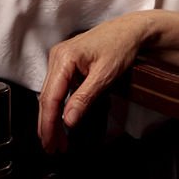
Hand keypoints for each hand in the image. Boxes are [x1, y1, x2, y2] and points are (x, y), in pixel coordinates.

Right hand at [38, 14, 147, 152]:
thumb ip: (84, 98)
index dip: (49, 123)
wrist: (131, 30)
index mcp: (65, 57)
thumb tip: (68, 121)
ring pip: (51, 94)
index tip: (50, 142)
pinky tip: (62, 120)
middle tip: (52, 148)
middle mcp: (58, 56)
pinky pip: (58, 88)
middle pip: (47, 97)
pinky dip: (60, 106)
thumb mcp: (105, 75)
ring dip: (53, 118)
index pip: (50, 97)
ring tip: (58, 140)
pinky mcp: (67, 62)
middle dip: (48, 125)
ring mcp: (61, 58)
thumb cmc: (121, 45)